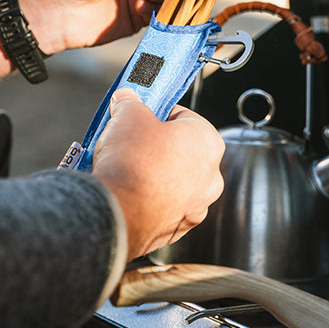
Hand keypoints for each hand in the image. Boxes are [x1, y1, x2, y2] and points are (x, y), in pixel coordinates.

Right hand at [91, 88, 224, 261]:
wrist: (118, 211)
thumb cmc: (133, 163)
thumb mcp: (128, 114)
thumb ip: (130, 103)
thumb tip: (126, 99)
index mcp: (208, 141)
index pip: (183, 116)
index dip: (157, 113)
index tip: (141, 115)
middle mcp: (210, 176)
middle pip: (180, 150)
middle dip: (156, 144)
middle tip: (131, 141)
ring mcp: (196, 206)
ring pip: (174, 180)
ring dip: (154, 173)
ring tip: (127, 168)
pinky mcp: (177, 229)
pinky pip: (163, 205)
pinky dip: (149, 199)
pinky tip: (129, 191)